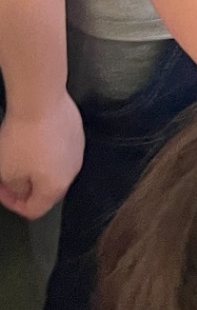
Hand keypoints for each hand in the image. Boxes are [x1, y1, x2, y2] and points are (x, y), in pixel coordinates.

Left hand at [0, 94, 84, 218]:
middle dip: (25, 185)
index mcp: (56, 186)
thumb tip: (22, 189)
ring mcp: (77, 149)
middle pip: (47, 189)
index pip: (34, 209)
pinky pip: (60, 148)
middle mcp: (72, 170)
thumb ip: (16, 189)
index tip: (3, 191)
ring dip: (36, 166)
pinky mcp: (76, 130)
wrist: (39, 100)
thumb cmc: (24, 134)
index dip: (13, 203)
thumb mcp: (6, 172)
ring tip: (19, 154)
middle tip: (8, 176)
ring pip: (54, 167)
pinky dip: (46, 148)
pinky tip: (32, 138)